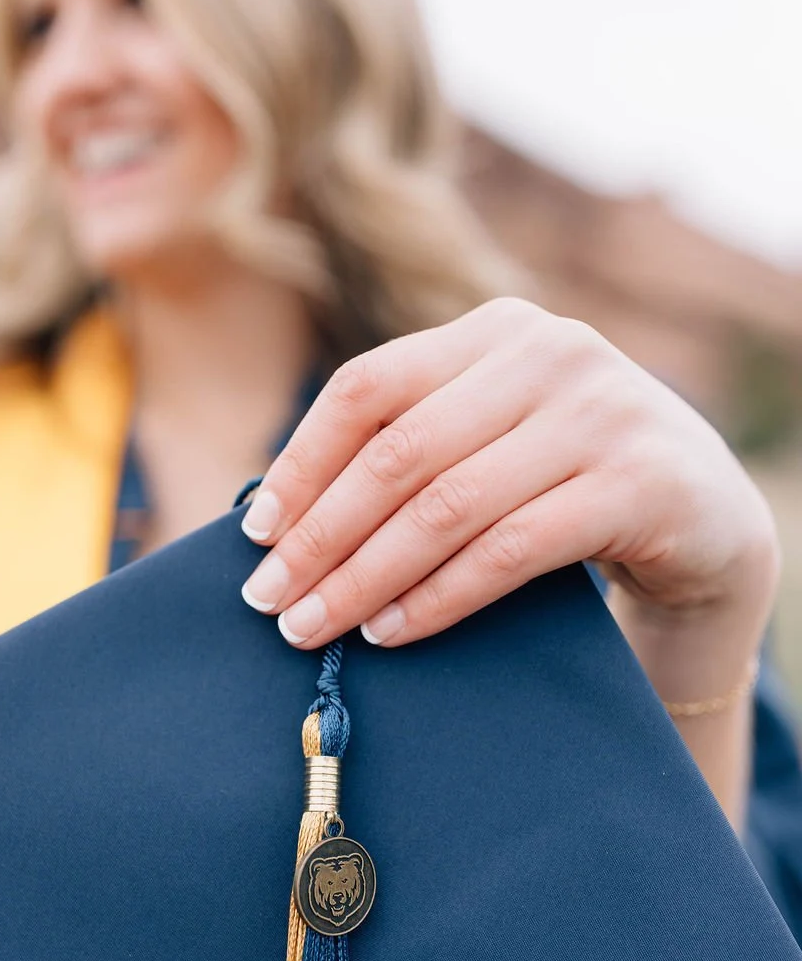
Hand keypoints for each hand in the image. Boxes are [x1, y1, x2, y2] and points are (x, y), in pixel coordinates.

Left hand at [240, 298, 779, 654]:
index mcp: (496, 329)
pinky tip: (394, 631)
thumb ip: (416, 447)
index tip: (255, 533)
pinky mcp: (637, 484)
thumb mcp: (496, 436)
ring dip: (366, 576)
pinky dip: (439, 596)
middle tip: (268, 600)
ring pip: (447, 506)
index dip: (302, 463)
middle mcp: (549, 353)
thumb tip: (280, 519)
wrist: (706, 514)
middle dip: (320, 535)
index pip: (370, 387)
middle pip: (399, 452)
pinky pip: (508, 549)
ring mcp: (599, 413)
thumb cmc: (570, 481)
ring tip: (314, 626)